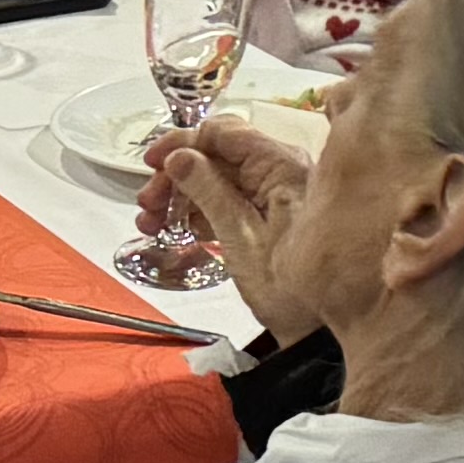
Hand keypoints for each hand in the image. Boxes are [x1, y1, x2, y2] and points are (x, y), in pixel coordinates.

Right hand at [154, 106, 327, 335]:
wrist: (315, 330)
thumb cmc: (288, 288)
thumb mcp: (241, 237)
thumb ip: (210, 192)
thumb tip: (180, 157)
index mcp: (281, 165)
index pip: (225, 133)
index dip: (184, 142)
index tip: (153, 160)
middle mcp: (279, 170)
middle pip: (217, 155)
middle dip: (176, 174)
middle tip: (148, 201)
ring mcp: (272, 193)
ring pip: (216, 177)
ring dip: (180, 195)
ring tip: (151, 221)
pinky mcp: (264, 215)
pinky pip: (225, 199)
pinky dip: (197, 211)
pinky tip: (171, 228)